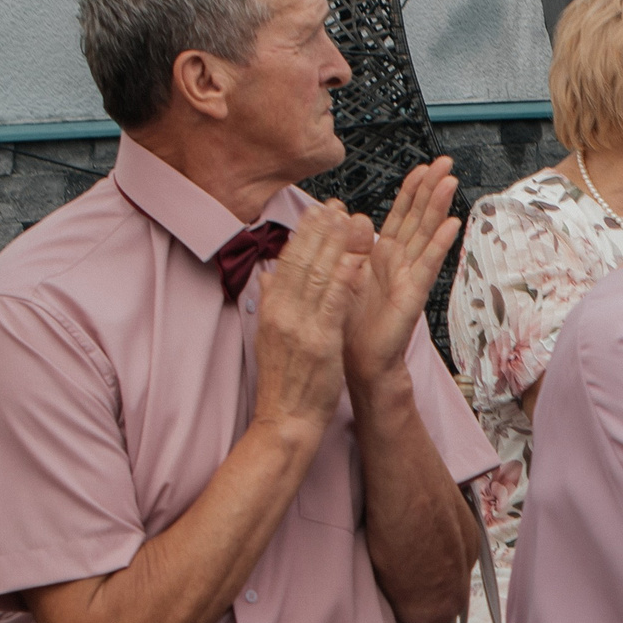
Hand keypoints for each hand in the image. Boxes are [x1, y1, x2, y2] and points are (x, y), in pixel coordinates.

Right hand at [251, 203, 367, 434]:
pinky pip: (333, 305)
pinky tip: (354, 260)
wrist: (285, 419)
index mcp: (272, 310)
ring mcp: (301, 326)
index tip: (318, 211)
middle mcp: (283, 313)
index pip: (288, 262)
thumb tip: (267, 273)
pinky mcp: (320, 342)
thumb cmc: (285, 381)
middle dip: (320, 230)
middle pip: (302, 262)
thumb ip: (271, 302)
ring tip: (351, 219)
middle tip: (337, 204)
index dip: (304, 234)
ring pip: (318, 276)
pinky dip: (343, 280)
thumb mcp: (270, 336)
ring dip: (336, 245)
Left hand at [342, 158, 460, 389]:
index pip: (400, 214)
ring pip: (426, 234)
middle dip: (431, 188)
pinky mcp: (413, 293)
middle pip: (418, 217)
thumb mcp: (343, 273)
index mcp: (382, 254)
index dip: (411, 190)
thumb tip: (352, 214)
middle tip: (445, 163)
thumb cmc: (352, 322)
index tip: (421, 167)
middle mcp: (400, 261)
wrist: (359, 359)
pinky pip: (428, 264)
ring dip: (439, 207)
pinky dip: (441, 244)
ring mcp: (410, 275)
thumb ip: (349, 244)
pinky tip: (453, 224)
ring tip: (450, 181)